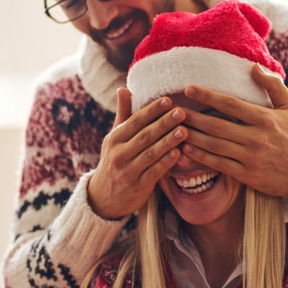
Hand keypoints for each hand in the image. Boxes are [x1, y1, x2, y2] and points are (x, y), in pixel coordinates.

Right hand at [86, 87, 186, 218]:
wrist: (102, 198)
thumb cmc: (114, 161)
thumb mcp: (114, 138)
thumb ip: (123, 114)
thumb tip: (123, 88)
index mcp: (114, 139)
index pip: (135, 121)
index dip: (152, 110)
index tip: (168, 100)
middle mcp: (118, 154)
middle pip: (144, 136)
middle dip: (163, 123)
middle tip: (182, 111)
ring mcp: (127, 171)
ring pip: (150, 154)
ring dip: (168, 142)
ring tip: (185, 131)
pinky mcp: (136, 187)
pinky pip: (153, 173)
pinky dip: (166, 163)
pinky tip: (178, 154)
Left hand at [179, 64, 287, 197]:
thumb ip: (272, 86)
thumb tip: (253, 67)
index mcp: (265, 118)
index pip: (230, 104)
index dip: (207, 96)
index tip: (188, 88)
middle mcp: (256, 138)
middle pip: (216, 125)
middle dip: (192, 117)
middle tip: (172, 109)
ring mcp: (250, 158)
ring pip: (214, 146)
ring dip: (191, 137)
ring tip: (172, 128)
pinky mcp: (247, 175)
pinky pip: (218, 165)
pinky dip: (200, 158)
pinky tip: (185, 150)